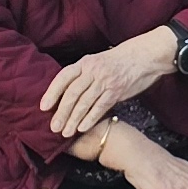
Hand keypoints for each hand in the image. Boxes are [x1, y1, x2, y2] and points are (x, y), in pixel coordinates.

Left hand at [41, 28, 175, 137]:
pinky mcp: (117, 90)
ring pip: (84, 102)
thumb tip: (67, 91)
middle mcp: (93, 71)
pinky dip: (90, 118)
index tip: (43, 107)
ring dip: (73, 119)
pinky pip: (100, 107)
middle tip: (54, 127)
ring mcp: (105, 80)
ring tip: (66, 132)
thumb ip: (83, 74)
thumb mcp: (97, 61)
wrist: (144, 56)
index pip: (63, 78)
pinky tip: (82, 128)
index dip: (52, 92)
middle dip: (61, 112)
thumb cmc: (119, 60)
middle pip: (72, 93)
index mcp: (85, 62)